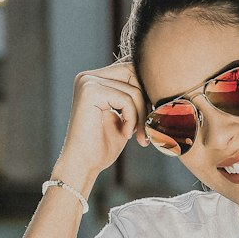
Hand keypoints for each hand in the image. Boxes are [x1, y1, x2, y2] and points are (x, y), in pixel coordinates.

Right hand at [51, 60, 149, 190]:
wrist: (84, 166)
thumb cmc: (103, 147)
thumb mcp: (122, 117)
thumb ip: (133, 98)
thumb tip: (155, 82)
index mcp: (94, 80)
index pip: (130, 71)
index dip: (144, 93)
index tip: (147, 120)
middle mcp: (88, 77)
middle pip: (133, 73)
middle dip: (145, 101)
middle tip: (145, 128)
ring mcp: (88, 82)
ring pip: (132, 90)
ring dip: (140, 116)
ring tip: (137, 136)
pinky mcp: (90, 92)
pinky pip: (126, 99)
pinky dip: (132, 119)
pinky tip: (125, 135)